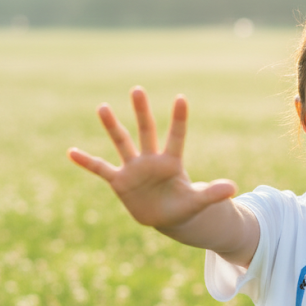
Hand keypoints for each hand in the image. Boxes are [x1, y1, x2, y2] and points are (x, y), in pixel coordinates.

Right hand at [68, 87, 236, 229]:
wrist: (166, 217)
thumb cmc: (184, 206)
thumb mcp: (198, 202)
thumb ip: (212, 194)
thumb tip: (234, 189)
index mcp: (172, 162)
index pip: (176, 136)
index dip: (179, 119)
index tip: (181, 98)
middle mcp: (151, 160)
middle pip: (146, 131)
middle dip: (142, 111)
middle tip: (138, 89)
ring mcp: (133, 168)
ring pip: (122, 142)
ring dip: (112, 126)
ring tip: (103, 107)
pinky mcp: (119, 181)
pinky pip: (100, 169)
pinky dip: (86, 162)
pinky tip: (71, 152)